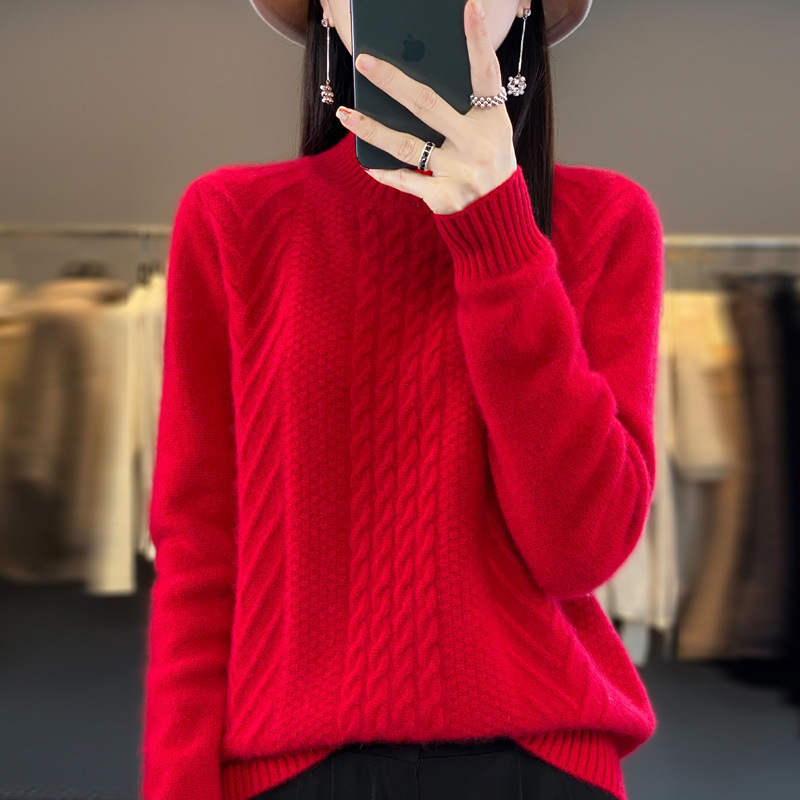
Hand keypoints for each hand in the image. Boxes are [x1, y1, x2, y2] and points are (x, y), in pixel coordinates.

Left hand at [335, 0, 517, 214]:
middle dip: (392, 82)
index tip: (471, 6)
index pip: (486, 74)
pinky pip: (405, 180)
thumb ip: (462, 111)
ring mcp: (460, 173)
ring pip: (406, 145)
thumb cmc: (487, 165)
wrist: (498, 219)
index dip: (479, 39)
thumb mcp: (488, 134)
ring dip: (372, 128)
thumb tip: (410, 87)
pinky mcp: (444, 198)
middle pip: (427, 105)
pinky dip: (384, 171)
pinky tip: (366, 161)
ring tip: (345, 114)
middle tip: (364, 62)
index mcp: (493, 122)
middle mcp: (478, 145)